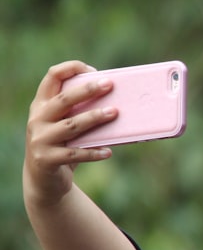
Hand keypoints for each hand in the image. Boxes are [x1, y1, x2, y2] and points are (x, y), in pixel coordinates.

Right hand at [23, 61, 116, 206]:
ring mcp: (40, 139)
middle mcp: (38, 119)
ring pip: (71, 125)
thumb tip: (118, 101)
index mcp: (42, 104)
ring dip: (94, 118)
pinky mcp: (47, 159)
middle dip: (87, 90)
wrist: (43, 179)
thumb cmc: (63, 145)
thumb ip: (79, 112)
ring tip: (115, 113)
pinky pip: (75, 154)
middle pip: (64, 99)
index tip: (93, 69)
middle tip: (110, 84)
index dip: (70, 69)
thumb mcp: (64, 125)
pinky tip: (108, 152)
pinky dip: (93, 153)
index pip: (51, 77)